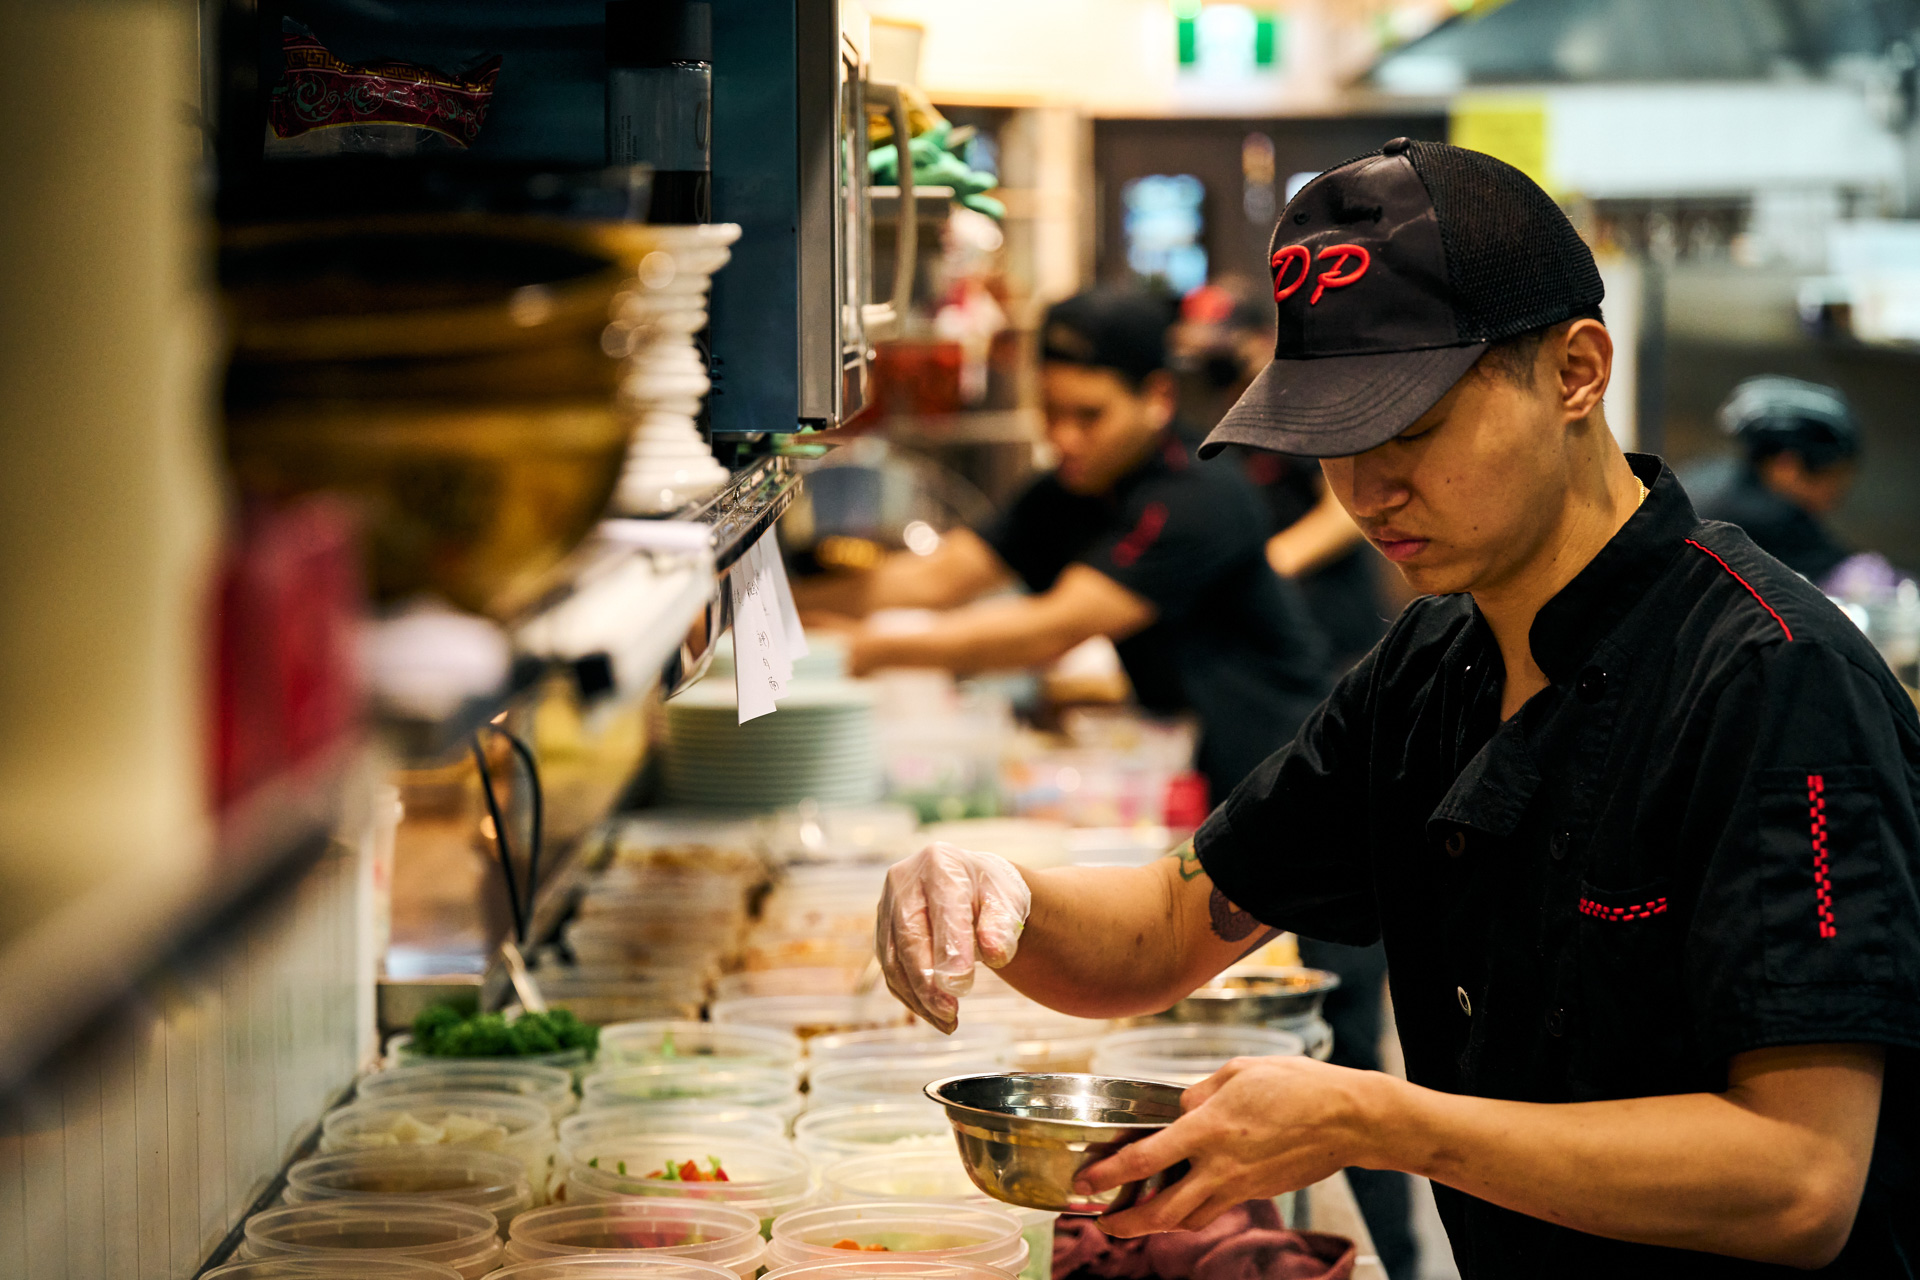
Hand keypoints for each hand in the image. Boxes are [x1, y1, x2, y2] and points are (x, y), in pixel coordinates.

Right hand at [876, 842, 1032, 1032]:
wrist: (971, 888)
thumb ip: (1003, 927)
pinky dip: (911, 997)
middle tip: (951, 1012)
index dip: (951, 949)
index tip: (963, 987)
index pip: (943, 909)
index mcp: (939, 863)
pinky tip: (934, 1014)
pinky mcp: (883, 933)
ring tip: (948, 1021)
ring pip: (895, 960)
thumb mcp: (1008, 903)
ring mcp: (887, 907)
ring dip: (918, 996)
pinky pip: (891, 970)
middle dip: (928, 981)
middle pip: (910, 937)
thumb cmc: (992, 896)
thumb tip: (995, 954)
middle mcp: (904, 881)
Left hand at [1077, 1055, 1383, 1235]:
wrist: (1349, 1118)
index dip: (1107, 1175)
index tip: (1084, 1182)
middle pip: (1161, 1212)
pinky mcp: (1258, 1192)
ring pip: (1188, 1220)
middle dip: (1125, 1223)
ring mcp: (1241, 1185)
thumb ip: (1199, 1092)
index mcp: (1207, 1129)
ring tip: (1135, 1218)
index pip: (1144, 1160)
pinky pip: (1215, 1209)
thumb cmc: (1297, 1085)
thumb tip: (1179, 1109)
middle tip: (1102, 1223)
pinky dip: (1192, 1213)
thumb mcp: (1238, 1072)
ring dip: (1156, 1224)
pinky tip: (1182, 1202)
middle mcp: (1220, 1165)